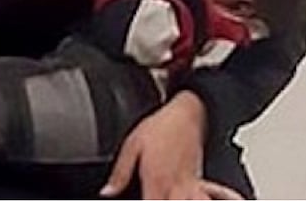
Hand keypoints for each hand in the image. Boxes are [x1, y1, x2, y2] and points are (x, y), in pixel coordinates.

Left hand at [100, 92, 240, 198]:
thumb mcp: (132, 145)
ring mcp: (189, 185)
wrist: (189, 113)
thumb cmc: (161, 126)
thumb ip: (119, 173)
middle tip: (149, 196)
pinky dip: (193, 198)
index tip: (135, 198)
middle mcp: (173, 186)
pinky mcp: (197, 180)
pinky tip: (180, 195)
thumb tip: (107, 192)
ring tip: (163, 197)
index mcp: (155, 180)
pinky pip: (198, 197)